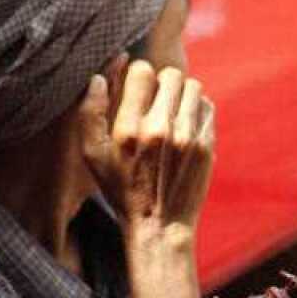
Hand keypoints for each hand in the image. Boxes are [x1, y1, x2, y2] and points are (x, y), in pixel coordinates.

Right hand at [80, 59, 215, 237]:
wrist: (160, 226)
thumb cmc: (121, 190)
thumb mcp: (92, 156)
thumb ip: (89, 113)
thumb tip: (99, 77)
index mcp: (129, 129)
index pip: (142, 71)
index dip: (138, 76)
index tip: (137, 90)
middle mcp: (160, 129)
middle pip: (171, 75)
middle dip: (162, 83)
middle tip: (155, 101)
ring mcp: (188, 137)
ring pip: (193, 87)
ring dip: (181, 94)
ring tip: (171, 111)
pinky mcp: (206, 145)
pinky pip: (207, 106)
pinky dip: (197, 109)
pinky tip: (185, 125)